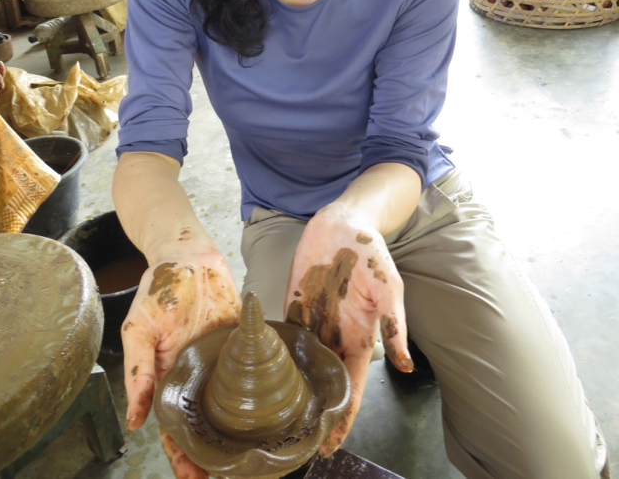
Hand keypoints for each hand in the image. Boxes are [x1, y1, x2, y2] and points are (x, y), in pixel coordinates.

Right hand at [121, 248, 240, 478]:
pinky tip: (271, 414)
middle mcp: (196, 376)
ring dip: (237, 433)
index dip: (182, 456)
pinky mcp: (242, 345)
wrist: (189, 256)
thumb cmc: (160, 290)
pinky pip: (251, 373)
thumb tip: (133, 420)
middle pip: (205, 426)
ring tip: (250, 458)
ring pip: (229, 407)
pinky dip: (259, 395)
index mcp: (168, 378)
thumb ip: (138, 373)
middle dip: (213, 454)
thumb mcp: (139, 329)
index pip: (173, 428)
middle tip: (227, 476)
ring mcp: (220, 363)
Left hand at [284, 205, 411, 457]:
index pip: (353, 385)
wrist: (342, 222)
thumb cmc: (371, 253)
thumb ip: (394, 325)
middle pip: (325, 382)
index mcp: (360, 335)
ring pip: (303, 363)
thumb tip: (405, 365)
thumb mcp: (389, 287)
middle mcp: (335, 333)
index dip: (345, 415)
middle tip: (298, 441)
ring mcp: (313, 320)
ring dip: (295, 389)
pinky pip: (284, 334)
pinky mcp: (294, 304)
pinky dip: (275, 354)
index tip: (333, 444)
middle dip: (316, 410)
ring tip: (278, 418)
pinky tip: (261, 375)